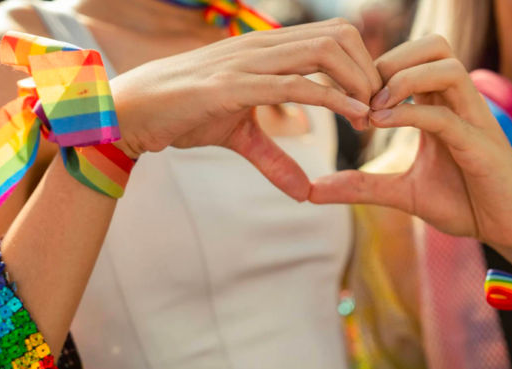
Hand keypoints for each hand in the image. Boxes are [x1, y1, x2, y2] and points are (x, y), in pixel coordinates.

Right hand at [110, 18, 381, 200]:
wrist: (131, 111)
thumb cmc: (182, 114)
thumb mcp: (238, 137)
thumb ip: (274, 158)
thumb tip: (305, 192)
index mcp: (265, 51)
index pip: (331, 36)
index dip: (361, 63)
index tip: (372, 100)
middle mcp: (261, 47)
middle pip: (338, 36)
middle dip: (369, 69)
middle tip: (380, 107)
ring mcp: (248, 63)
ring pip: (323, 51)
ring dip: (357, 81)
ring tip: (370, 113)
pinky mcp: (234, 85)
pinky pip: (295, 84)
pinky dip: (332, 98)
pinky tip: (354, 114)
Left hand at [310, 34, 511, 251]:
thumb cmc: (467, 203)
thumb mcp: (402, 194)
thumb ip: (361, 186)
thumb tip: (313, 190)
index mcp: (442, 106)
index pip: (412, 60)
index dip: (375, 69)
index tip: (346, 99)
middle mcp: (460, 104)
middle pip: (433, 46)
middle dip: (390, 61)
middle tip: (360, 95)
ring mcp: (474, 120)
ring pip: (446, 66)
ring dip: (403, 80)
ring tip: (372, 109)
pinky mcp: (482, 145)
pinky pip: (446, 115)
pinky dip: (411, 114)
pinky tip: (380, 125)